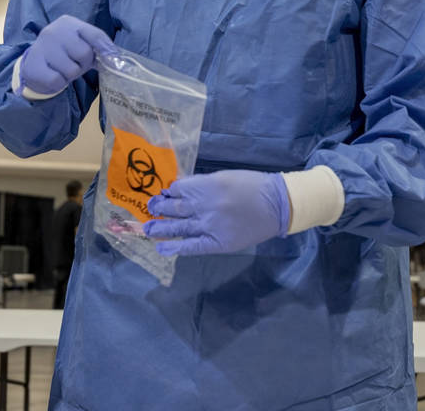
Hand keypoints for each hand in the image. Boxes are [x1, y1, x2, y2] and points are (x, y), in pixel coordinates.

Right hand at [19, 15, 113, 96]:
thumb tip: (115, 58)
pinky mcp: (34, 65)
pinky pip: (58, 80)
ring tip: (62, 69)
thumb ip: (97, 47)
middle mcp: (54, 31)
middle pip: (85, 53)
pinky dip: (59, 83)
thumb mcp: (79, 43)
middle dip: (84, 64)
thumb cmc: (63, 52)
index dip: (106, 49)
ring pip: (72, 70)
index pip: (95, 34)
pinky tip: (53, 75)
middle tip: (75, 64)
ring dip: (70, 75)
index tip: (113, 60)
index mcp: (68, 23)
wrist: (34, 62)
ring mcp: (42, 47)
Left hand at [143, 170, 289, 255]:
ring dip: (160, 227)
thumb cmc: (253, 186)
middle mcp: (205, 205)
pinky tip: (161, 248)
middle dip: (160, 208)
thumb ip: (203, 183)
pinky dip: (175, 247)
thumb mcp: (226, 176)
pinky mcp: (217, 243)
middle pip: (175, 207)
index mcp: (207, 185)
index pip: (179, 189)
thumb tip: (181, 189)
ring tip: (147, 228)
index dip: (169, 192)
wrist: (277, 205)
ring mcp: (210, 225)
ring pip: (178, 226)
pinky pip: (192, 246)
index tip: (164, 194)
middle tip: (150, 208)